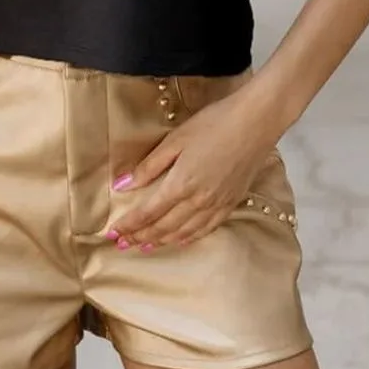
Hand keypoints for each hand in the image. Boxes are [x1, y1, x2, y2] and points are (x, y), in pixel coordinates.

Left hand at [106, 90, 280, 251]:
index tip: (112, 233)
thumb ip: (149, 166)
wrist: (256, 122)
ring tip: (144, 246)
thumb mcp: (176, 139)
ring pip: (183, 233)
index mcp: (180, 184)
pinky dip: (188, 238)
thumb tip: (122, 185)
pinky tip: (179, 240)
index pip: (147, 213)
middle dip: (140, 237)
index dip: (128, 225)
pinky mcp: (231, 204)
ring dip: (161, 241)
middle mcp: (198, 202)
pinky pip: (206, 230)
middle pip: (163, 227)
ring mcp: (216, 205)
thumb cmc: (213, 124)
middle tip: (122, 243)